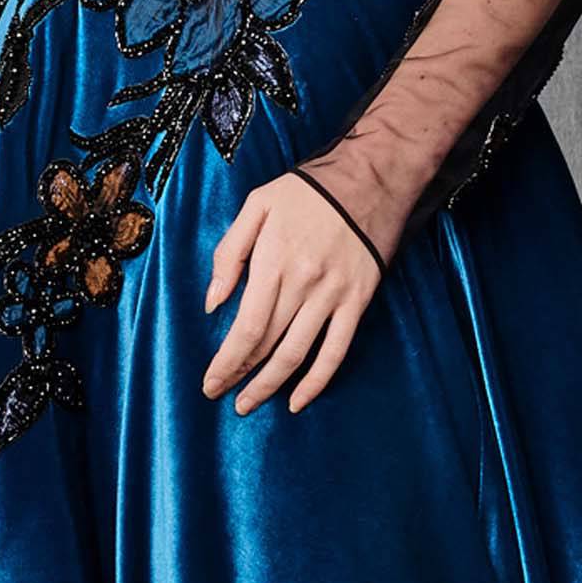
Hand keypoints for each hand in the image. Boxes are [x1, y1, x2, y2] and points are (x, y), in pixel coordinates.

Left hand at [201, 172, 381, 414]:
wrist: (371, 178)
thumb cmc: (308, 191)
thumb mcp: (256, 205)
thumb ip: (229, 252)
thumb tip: (213, 302)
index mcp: (274, 261)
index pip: (245, 327)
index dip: (226, 361)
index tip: (210, 381)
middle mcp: (303, 284)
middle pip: (267, 343)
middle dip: (239, 375)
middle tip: (220, 394)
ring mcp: (333, 296)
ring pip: (297, 354)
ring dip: (270, 385)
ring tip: (249, 403)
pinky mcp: (357, 301)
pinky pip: (336, 350)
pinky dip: (317, 381)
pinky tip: (298, 400)